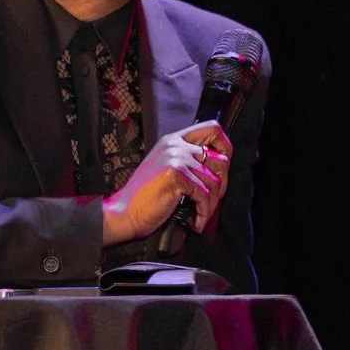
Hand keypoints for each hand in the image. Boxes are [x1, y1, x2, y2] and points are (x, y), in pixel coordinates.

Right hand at [102, 122, 231, 245]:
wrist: (125, 212)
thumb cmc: (145, 195)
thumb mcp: (166, 167)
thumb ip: (188, 160)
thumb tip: (219, 164)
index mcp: (173, 140)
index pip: (212, 129)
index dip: (225, 145)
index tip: (225, 162)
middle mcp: (176, 146)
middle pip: (221, 159)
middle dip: (223, 183)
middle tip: (213, 198)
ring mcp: (177, 160)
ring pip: (215, 182)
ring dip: (211, 203)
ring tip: (201, 212)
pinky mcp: (177, 176)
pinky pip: (205, 195)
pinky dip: (203, 212)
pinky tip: (196, 220)